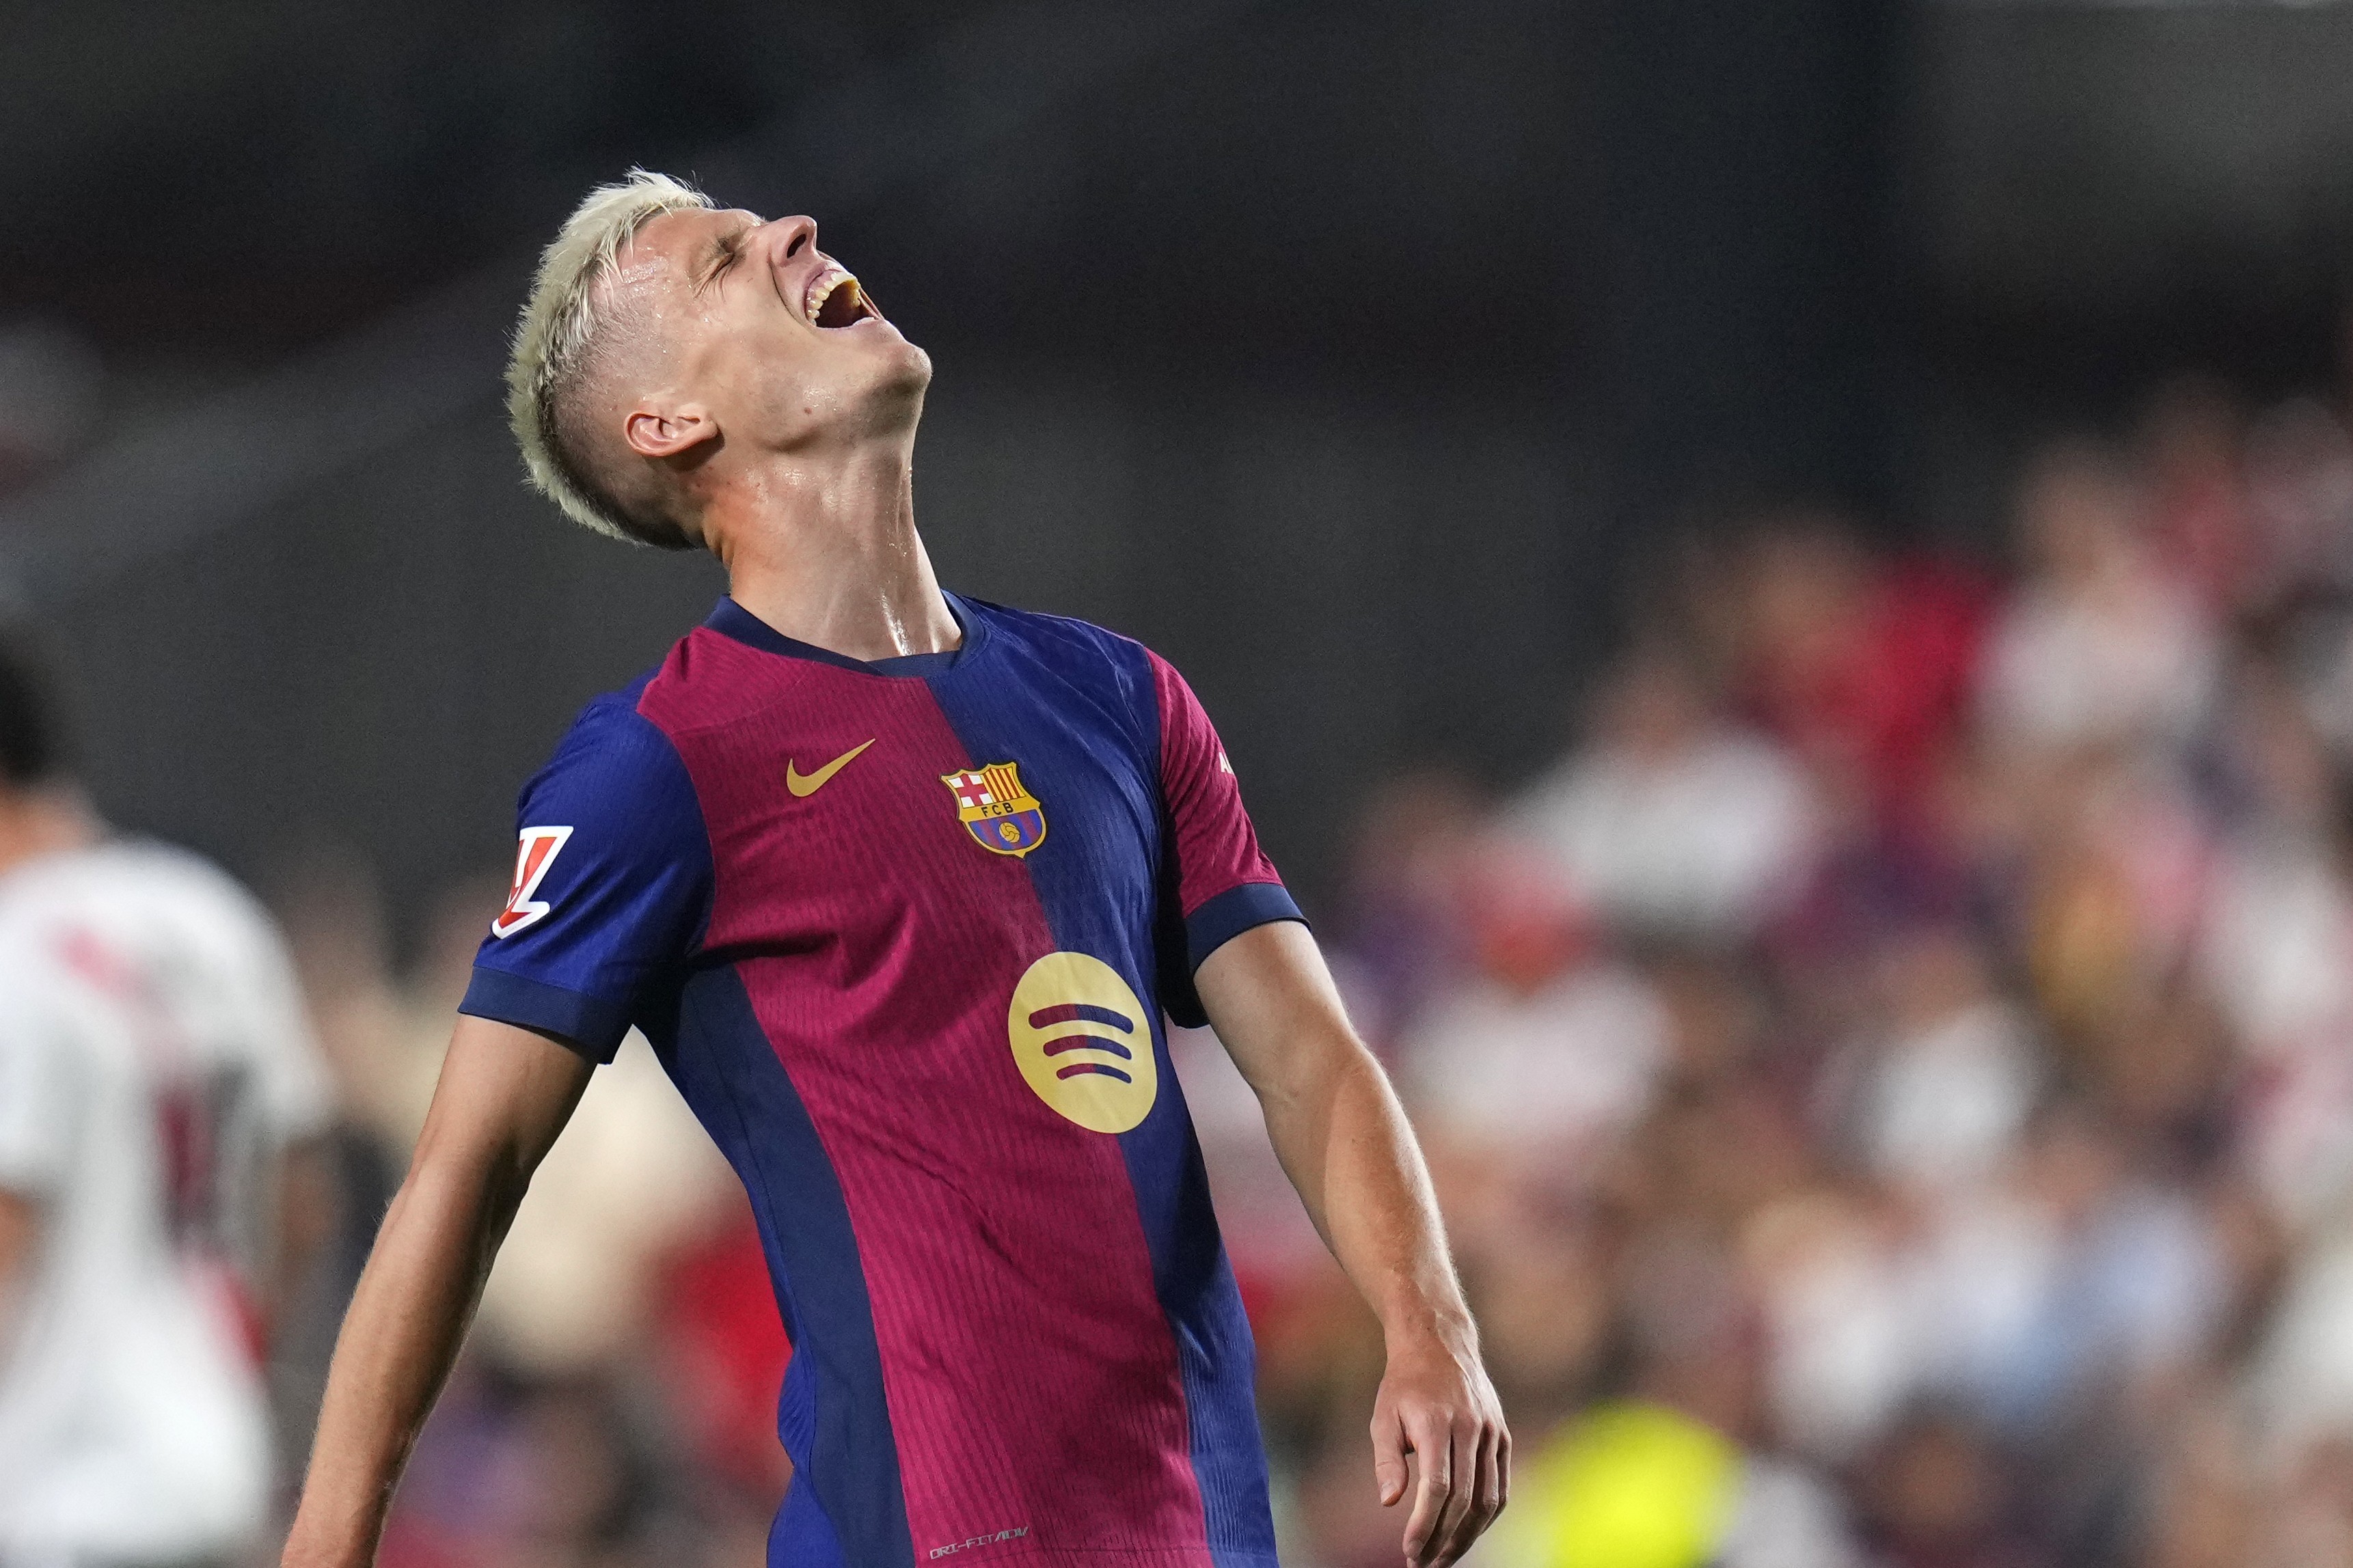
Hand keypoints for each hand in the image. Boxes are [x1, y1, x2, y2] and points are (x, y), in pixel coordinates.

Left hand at [1371, 1330, 1509, 1566]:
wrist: (1440, 1344)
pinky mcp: (1503, 1435)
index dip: (1424, 1525)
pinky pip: (1500, 1486)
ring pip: (1488, 1498)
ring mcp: (1491, 1432)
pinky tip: (1468, 1534)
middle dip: (1444, 1539)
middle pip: (1463, 1499)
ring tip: (1445, 1557)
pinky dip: (1487, 1515)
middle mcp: (1470, 1428)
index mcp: (1437, 1423)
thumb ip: (1387, 1460)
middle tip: (1424, 1564)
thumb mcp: (1383, 1417)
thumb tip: (1391, 1502)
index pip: (1437, 1488)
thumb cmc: (1404, 1385)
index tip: (1410, 1551)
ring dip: (1468, 1536)